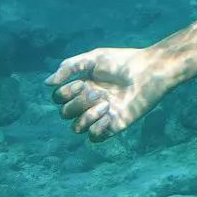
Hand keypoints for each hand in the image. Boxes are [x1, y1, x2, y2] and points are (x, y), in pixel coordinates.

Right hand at [47, 46, 170, 140]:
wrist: (149, 71)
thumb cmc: (123, 62)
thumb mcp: (93, 58)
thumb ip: (69, 67)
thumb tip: (47, 83)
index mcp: (82, 87)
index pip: (59, 98)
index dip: (64, 94)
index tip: (82, 82)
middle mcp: (89, 103)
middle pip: (65, 113)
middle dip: (78, 103)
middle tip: (98, 92)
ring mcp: (101, 115)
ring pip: (77, 128)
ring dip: (86, 116)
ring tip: (106, 104)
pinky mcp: (114, 125)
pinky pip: (95, 138)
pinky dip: (97, 128)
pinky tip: (109, 114)